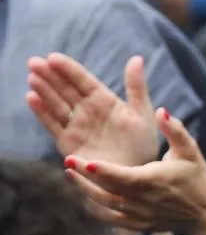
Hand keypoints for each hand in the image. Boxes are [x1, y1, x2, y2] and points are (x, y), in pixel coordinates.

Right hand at [27, 53, 158, 165]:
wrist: (136, 176)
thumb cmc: (143, 145)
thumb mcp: (142, 113)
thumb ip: (136, 87)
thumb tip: (136, 58)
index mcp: (105, 101)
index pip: (84, 81)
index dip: (69, 69)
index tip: (54, 57)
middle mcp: (88, 111)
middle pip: (66, 89)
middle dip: (50, 76)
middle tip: (34, 62)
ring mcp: (77, 126)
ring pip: (57, 104)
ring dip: (44, 91)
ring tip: (33, 78)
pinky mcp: (69, 143)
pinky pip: (53, 125)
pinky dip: (42, 112)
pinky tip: (32, 98)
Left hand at [64, 108, 205, 234]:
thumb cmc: (196, 177)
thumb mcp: (189, 150)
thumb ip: (174, 130)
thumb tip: (160, 111)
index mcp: (153, 181)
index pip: (122, 176)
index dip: (102, 170)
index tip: (84, 161)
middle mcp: (143, 200)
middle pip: (107, 189)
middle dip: (85, 176)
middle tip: (68, 160)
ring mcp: (139, 214)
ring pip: (105, 204)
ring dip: (85, 190)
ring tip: (71, 174)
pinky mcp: (138, 224)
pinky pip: (110, 219)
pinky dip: (95, 208)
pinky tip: (85, 194)